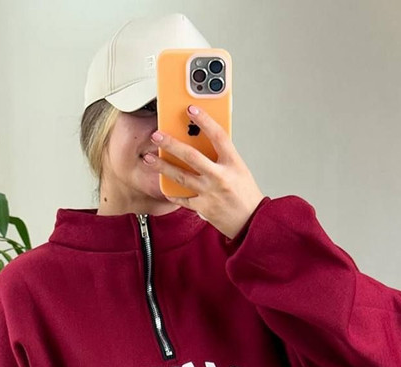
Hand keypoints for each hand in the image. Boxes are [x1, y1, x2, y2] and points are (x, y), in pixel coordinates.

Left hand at [142, 104, 264, 239]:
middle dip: (171, 144)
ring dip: (162, 166)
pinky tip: (163, 185)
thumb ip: (222, 156)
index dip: (204, 120)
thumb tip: (203, 141)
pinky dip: (172, 192)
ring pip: (181, 176)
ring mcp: (209, 193)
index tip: (191, 109)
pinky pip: (182, 198)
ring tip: (149, 158)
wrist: (251, 221)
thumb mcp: (239, 169)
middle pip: (191, 156)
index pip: (218, 136)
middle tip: (157, 135)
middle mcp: (220, 177)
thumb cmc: (246, 195)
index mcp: (233, 164)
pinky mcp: (203, 207)